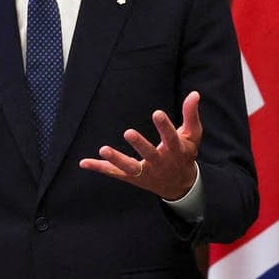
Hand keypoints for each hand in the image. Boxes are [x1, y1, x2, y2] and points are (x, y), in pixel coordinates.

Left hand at [79, 91, 201, 200]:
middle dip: (140, 145)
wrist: (180, 185)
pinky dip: (100, 168)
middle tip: (128, 132)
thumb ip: (191, 114)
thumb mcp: (192, 135)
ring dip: (116, 159)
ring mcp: (145, 172)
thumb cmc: (185, 155)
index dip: (165, 127)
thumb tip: (194, 93)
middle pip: (149, 155)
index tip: (157, 113)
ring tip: (103, 150)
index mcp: (175, 151)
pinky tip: (84, 162)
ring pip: (130, 167)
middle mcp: (160, 163)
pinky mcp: (132, 177)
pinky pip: (114, 173)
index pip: (171, 138)